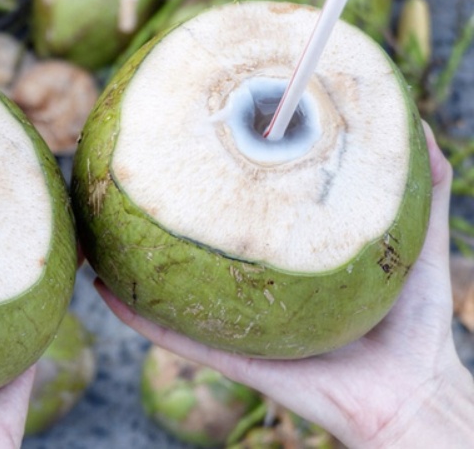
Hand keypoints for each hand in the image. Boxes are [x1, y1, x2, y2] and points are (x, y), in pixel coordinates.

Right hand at [96, 122, 473, 447]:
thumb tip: (414, 119)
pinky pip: (175, 335)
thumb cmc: (415, 323)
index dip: (213, 182)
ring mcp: (235, 323)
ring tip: (93, 232)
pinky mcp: (232, 356)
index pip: (240, 219)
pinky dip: (137, 315)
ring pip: (169, 291)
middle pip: (193, 250)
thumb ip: (418, 184)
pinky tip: (104, 288)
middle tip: (127, 178)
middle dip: (158, 219)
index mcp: (283, 262)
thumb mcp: (417, 240)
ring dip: (128, 264)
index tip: (191, 142)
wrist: (411, 392)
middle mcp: (250, 290)